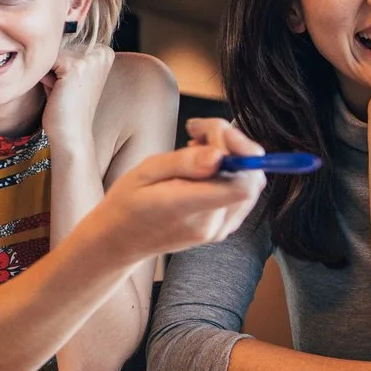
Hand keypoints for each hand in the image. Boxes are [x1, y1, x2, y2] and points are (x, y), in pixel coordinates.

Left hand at [39, 39, 113, 151]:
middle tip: (64, 91)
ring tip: (60, 91)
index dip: (59, 65)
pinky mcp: (75, 66)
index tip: (71, 86)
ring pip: (51, 52)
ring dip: (47, 72)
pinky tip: (56, 92)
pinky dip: (44, 77)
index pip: (66, 43)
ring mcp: (90, 58)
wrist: (71, 134)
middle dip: (52, 67)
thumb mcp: (68, 75)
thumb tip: (42, 34)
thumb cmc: (66, 106)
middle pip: (58, 45)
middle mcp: (101, 52)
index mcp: (104, 51)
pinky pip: (46, 61)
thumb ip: (63, 54)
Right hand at [85, 117, 267, 260]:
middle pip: (250, 180)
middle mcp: (210, 224)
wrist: (120, 239)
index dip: (243, 153)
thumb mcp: (145, 173)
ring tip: (199, 147)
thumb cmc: (127, 204)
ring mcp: (218, 230)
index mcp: (189, 209)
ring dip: (234, 159)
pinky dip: (232, 174)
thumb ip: (184, 163)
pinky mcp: (221, 229)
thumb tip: (218, 156)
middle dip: (234, 147)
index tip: (219, 132)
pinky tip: (206, 166)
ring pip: (251, 185)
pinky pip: (242, 195)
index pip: (241, 185)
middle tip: (201, 132)